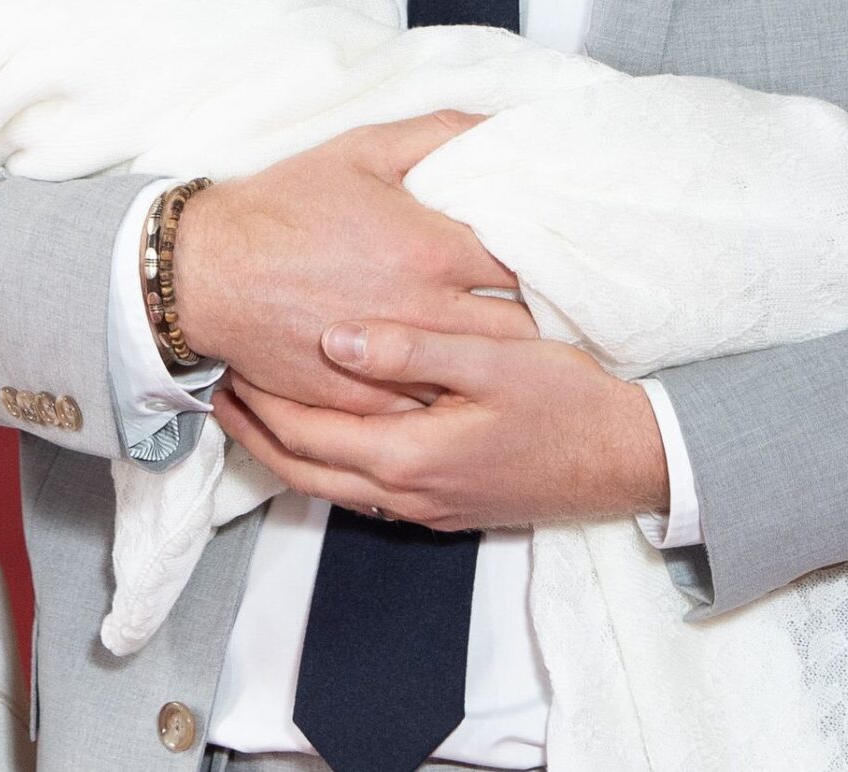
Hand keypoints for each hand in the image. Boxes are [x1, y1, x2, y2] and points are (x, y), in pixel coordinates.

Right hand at [175, 116, 537, 413]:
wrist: (209, 272)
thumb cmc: (285, 206)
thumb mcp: (362, 150)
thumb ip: (439, 132)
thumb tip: (501, 125)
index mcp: (433, 249)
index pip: (528, 264)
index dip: (552, 262)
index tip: (564, 260)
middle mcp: (425, 312)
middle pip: (519, 330)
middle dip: (542, 319)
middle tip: (554, 310)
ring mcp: (397, 364)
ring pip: (480, 377)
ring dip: (503, 364)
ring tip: (521, 353)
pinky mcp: (367, 400)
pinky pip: (432, 409)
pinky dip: (451, 397)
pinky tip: (463, 386)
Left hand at [214, 320, 669, 530]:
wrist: (628, 461)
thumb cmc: (568, 403)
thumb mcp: (493, 360)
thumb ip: (412, 349)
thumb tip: (334, 340)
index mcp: (408, 455)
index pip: (304, 434)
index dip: (258, 400)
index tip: (227, 360)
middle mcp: (407, 494)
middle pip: (301, 471)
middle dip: (254, 431)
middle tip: (219, 387)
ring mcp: (425, 508)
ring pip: (328, 487)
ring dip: (285, 449)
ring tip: (256, 405)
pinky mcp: (445, 507)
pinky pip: (362, 490)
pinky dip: (327, 461)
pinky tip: (326, 426)